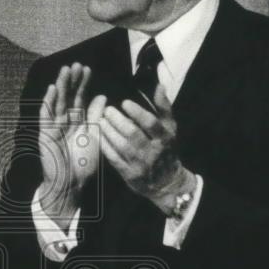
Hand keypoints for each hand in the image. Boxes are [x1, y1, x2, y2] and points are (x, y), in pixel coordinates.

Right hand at [37, 63, 106, 224]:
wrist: (71, 184)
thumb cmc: (84, 164)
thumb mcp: (95, 137)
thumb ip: (96, 117)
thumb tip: (103, 96)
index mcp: (78, 121)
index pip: (80, 98)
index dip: (83, 84)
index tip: (87, 69)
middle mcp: (65, 121)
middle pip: (68, 96)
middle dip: (71, 81)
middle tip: (75, 65)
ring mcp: (54, 126)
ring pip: (57, 102)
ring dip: (60, 86)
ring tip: (64, 71)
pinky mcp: (45, 134)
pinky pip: (46, 116)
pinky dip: (48, 103)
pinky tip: (51, 90)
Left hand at [99, 83, 196, 211]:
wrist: (167, 183)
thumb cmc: (166, 149)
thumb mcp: (170, 128)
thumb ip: (163, 107)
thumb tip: (158, 85)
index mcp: (164, 138)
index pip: (151, 123)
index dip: (137, 112)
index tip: (124, 102)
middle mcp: (153, 152)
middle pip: (133, 134)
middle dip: (117, 120)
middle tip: (106, 110)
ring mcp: (140, 164)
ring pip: (121, 146)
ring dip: (108, 132)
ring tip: (100, 120)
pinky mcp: (129, 174)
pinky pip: (114, 159)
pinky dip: (105, 146)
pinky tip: (98, 136)